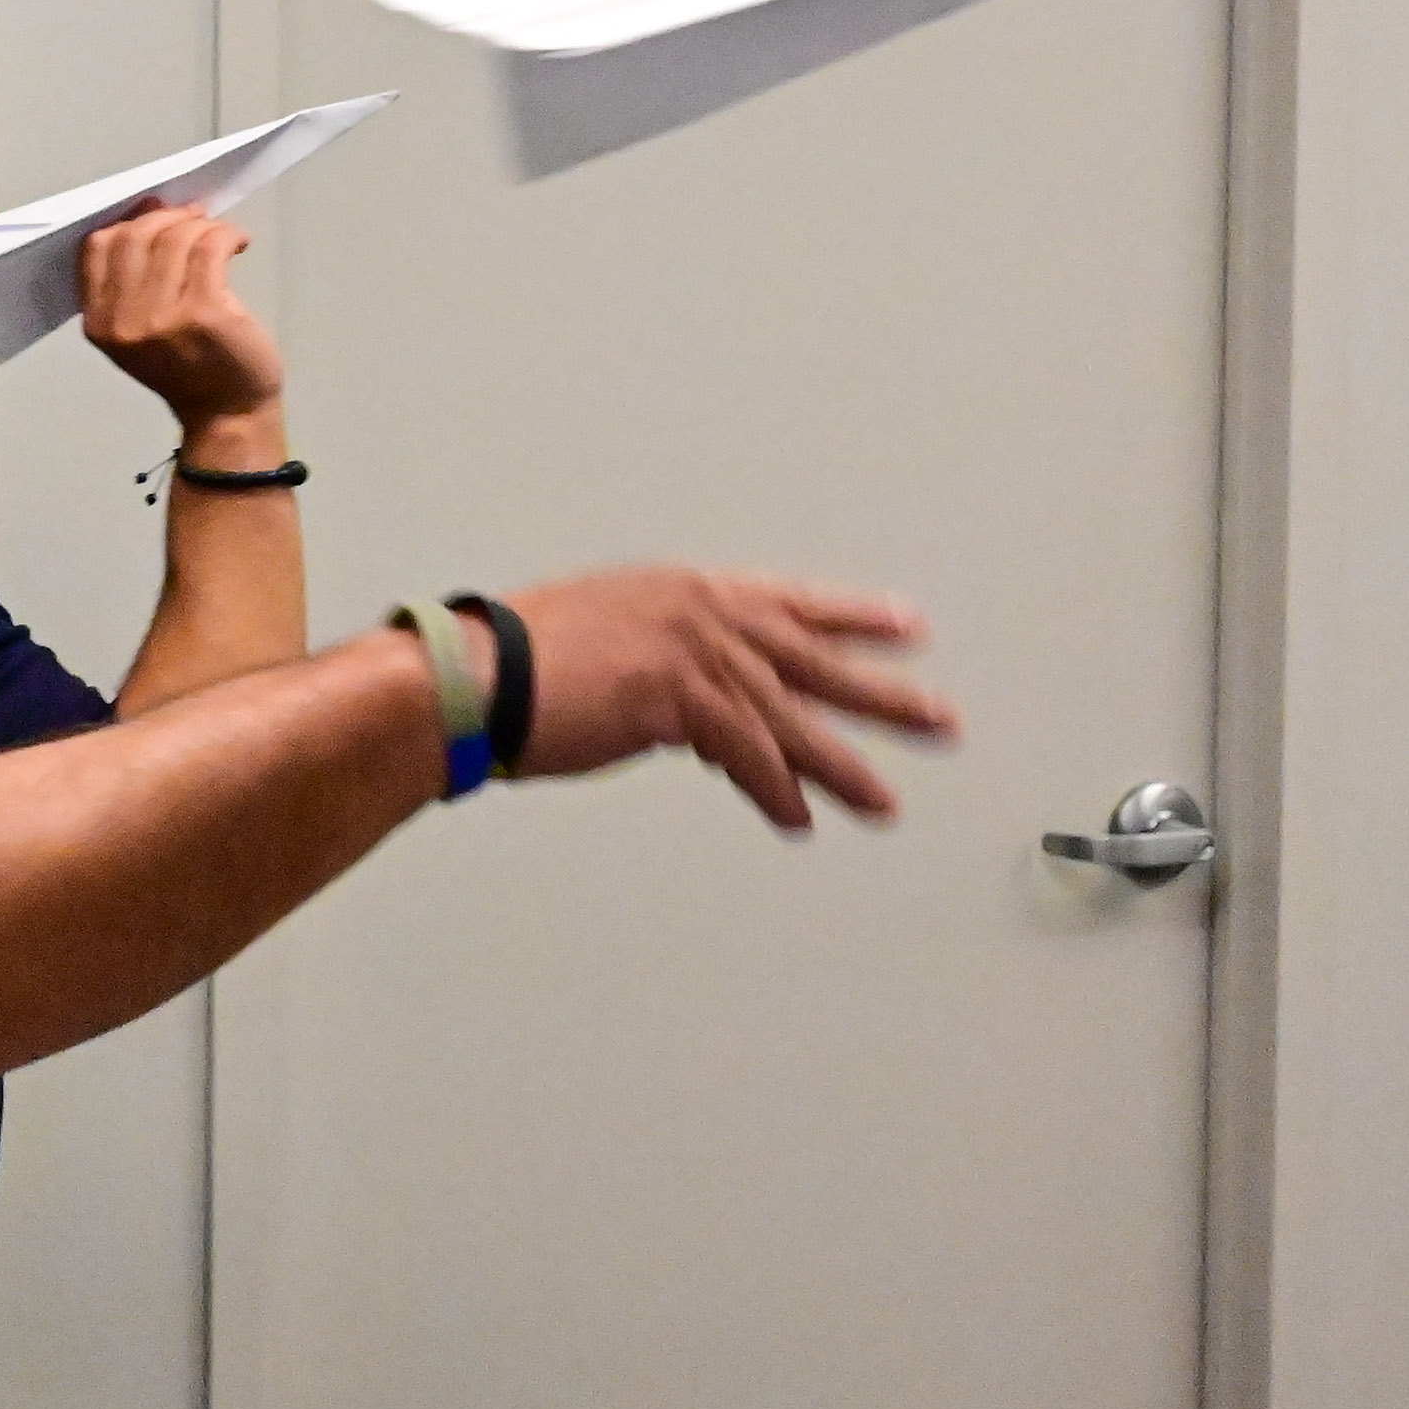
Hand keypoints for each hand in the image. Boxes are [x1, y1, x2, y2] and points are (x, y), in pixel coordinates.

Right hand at [80, 203, 283, 435]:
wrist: (225, 413)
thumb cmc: (186, 367)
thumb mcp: (137, 329)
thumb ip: (132, 279)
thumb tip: (150, 208)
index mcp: (99, 322)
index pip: (97, 246)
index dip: (129, 220)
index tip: (159, 215)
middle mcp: (123, 321)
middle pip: (135, 235)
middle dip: (168, 218)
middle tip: (196, 221)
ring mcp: (161, 318)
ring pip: (175, 238)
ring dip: (202, 226)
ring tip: (220, 235)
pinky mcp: (203, 313)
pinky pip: (210, 248)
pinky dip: (226, 234)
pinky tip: (237, 242)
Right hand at [503, 567, 957, 828]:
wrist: (469, 677)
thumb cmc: (507, 662)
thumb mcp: (599, 639)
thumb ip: (656, 662)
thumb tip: (683, 710)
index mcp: (681, 590)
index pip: (788, 602)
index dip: (852, 616)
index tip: (905, 628)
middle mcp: (697, 613)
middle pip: (811, 658)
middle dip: (882, 693)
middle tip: (938, 721)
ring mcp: (691, 653)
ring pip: (790, 716)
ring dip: (841, 766)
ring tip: (884, 801)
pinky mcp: (677, 702)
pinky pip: (746, 756)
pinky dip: (775, 792)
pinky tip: (799, 818)